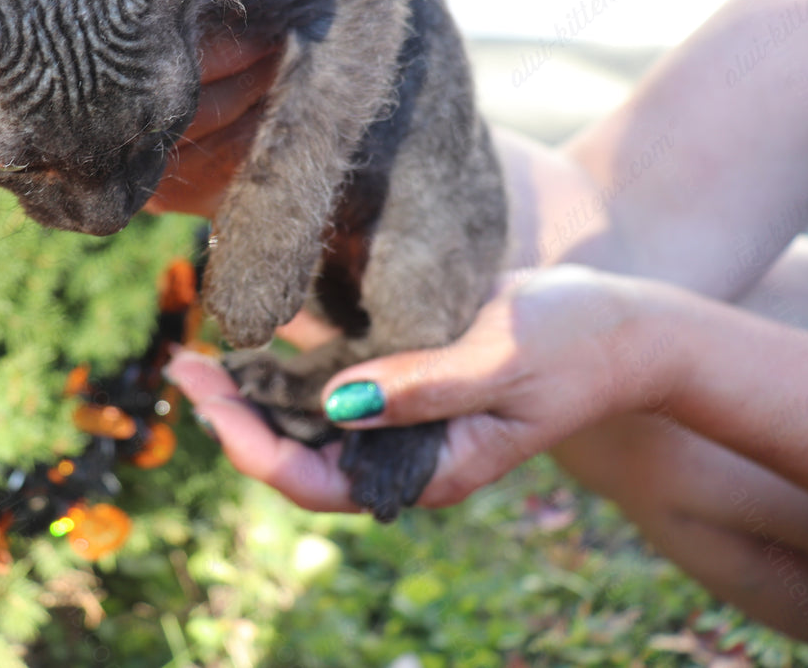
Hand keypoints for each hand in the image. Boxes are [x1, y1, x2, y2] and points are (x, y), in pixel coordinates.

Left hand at [165, 265, 658, 511]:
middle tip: (181, 362)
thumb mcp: (501, 361)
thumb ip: (423, 387)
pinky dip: (290, 366)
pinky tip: (255, 335)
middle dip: (233, 416)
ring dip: (252, 391)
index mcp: (426, 469)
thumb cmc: (575, 345)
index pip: (314, 481)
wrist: (626, 326)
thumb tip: (335, 404)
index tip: (206, 398)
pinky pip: (332, 385)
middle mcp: (404, 452)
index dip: (249, 445)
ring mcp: (403, 419)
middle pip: (296, 454)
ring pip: (306, 422)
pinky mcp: (405, 381)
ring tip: (199, 351)